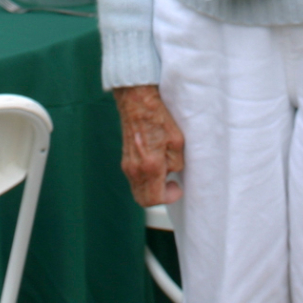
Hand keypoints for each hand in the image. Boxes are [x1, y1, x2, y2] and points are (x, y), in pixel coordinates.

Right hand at [114, 85, 183, 206]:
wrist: (137, 103)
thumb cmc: (158, 119)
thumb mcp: (178, 142)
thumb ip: (177, 163)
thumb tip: (173, 173)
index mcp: (150, 166)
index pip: (154, 200)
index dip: (168, 198)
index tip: (176, 187)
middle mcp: (135, 170)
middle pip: (143, 200)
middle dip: (158, 197)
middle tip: (170, 183)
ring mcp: (127, 165)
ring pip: (137, 190)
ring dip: (151, 189)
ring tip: (163, 172)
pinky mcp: (125, 159)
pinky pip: (134, 179)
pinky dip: (144, 180)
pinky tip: (154, 165)